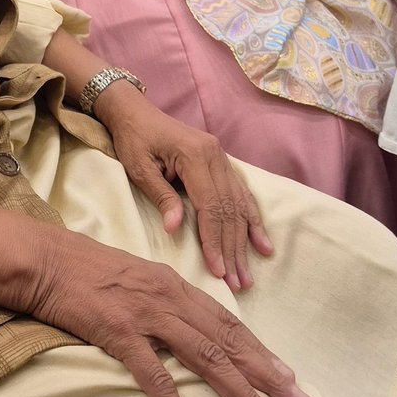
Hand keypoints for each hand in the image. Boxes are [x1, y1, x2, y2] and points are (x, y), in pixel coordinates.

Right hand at [28, 224, 311, 396]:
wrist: (47, 259)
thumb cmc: (87, 270)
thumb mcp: (137, 279)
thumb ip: (167, 302)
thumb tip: (193, 330)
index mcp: (174, 284)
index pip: (229, 323)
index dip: (262, 353)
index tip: (290, 379)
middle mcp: (169, 296)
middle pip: (228, 341)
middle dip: (268, 376)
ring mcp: (146, 313)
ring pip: (205, 356)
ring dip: (240, 392)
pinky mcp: (119, 330)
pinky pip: (151, 371)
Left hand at [97, 83, 272, 293]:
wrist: (135, 112)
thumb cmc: (133, 139)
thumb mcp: (139, 167)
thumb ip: (161, 196)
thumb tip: (176, 230)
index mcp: (194, 155)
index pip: (210, 206)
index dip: (214, 240)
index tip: (218, 271)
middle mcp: (215, 155)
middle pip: (229, 209)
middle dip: (233, 248)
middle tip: (237, 283)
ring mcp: (221, 157)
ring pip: (238, 204)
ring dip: (244, 241)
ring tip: (247, 274)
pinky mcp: (221, 161)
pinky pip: (241, 193)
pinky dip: (251, 219)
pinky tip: (262, 243)